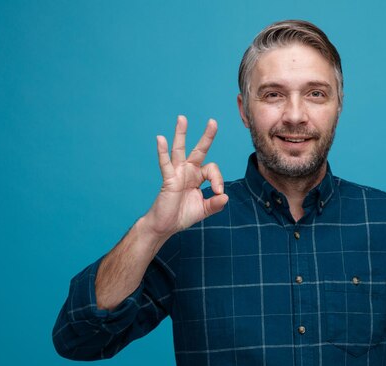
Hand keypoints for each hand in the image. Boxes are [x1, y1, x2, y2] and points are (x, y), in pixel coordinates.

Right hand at [141, 115, 227, 239]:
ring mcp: (177, 174)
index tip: (218, 192)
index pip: (212, 169)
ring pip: (180, 150)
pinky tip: (160, 139)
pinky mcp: (168, 180)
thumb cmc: (182, 215)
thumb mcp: (204, 210)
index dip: (218, 179)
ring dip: (181, 134)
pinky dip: (162, 151)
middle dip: (206, 137)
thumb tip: (225, 197)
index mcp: (198, 177)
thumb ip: (215, 204)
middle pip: (199, 150)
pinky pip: (165, 164)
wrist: (165, 226)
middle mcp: (188, 171)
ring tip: (182, 118)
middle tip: (213, 121)